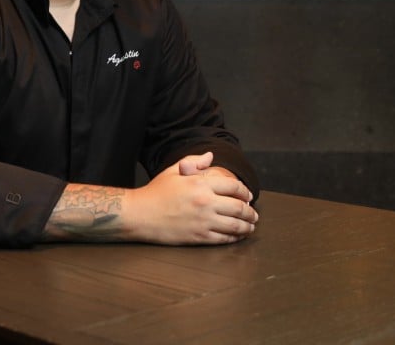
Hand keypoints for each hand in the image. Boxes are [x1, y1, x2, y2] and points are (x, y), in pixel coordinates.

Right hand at [126, 151, 257, 244]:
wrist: (140, 214)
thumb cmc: (156, 191)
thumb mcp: (173, 171)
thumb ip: (194, 162)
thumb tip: (210, 155)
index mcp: (200, 184)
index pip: (233, 186)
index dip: (244, 191)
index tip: (248, 195)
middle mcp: (205, 202)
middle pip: (238, 207)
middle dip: (250, 211)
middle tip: (254, 214)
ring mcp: (203, 222)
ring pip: (235, 225)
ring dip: (247, 226)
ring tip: (251, 226)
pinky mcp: (199, 237)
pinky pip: (224, 239)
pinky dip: (235, 237)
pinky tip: (237, 236)